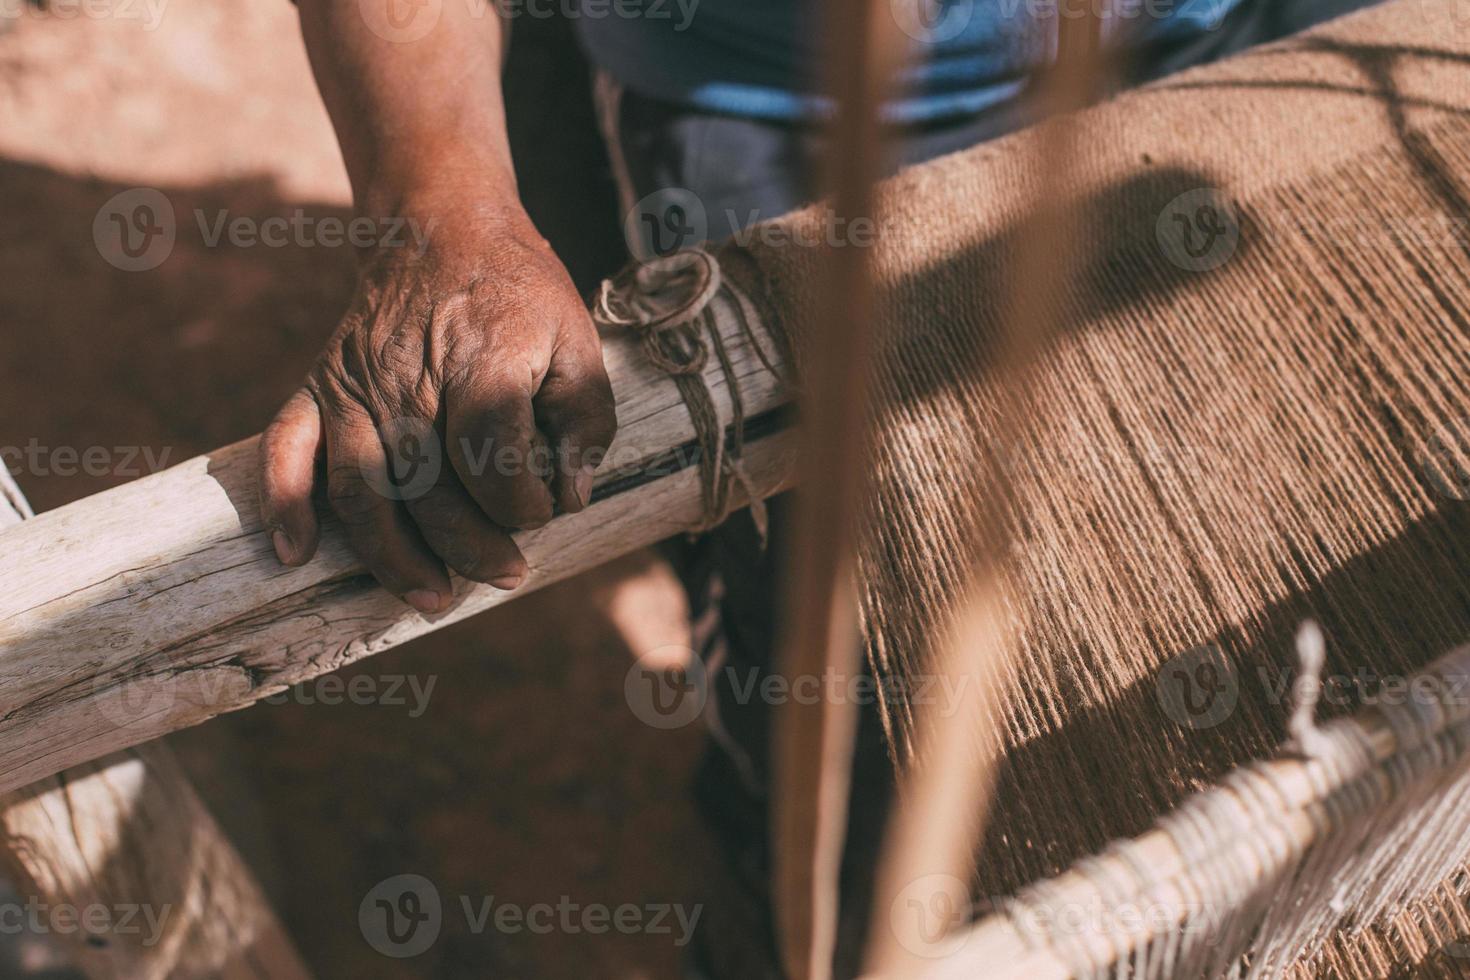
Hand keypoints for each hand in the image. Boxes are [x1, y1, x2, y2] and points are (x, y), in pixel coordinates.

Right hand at [258, 200, 616, 612]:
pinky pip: (287, 447)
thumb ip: (586, 418)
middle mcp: (409, 377)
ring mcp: (355, 384)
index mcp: (480, 359)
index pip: (494, 458)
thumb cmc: (519, 293)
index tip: (548, 511)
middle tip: (508, 576)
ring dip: (392, 556)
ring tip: (432, 599)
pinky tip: (295, 554)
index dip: (525, 504)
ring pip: (362, 489)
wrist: (441, 225)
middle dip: (472, 548)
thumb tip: (573, 495)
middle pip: (429, 489)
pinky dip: (284, 501)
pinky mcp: (320, 385)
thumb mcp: (579, 339)